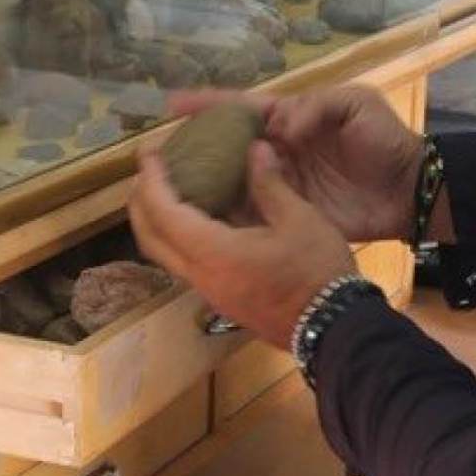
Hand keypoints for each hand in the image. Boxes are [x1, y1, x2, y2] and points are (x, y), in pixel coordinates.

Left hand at [130, 140, 357, 345]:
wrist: (334, 328)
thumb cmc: (317, 271)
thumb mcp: (300, 219)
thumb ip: (270, 183)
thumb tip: (256, 147)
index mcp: (214, 252)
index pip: (164, 212)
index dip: (152, 180)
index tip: (149, 153)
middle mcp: (201, 275)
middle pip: (150, 238)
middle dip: (141, 202)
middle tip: (150, 171)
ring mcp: (210, 292)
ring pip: (165, 255)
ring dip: (158, 222)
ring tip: (171, 191)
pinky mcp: (222, 300)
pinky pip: (185, 264)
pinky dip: (178, 237)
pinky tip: (202, 219)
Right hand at [167, 87, 424, 243]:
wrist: (409, 191)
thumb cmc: (385, 141)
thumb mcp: (357, 105)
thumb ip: (316, 107)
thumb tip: (280, 126)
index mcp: (290, 118)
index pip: (241, 108)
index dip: (207, 104)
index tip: (171, 105)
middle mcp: (277, 150)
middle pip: (225, 148)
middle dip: (192, 149)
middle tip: (157, 157)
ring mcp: (281, 185)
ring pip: (231, 182)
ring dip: (202, 185)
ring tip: (165, 190)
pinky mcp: (289, 215)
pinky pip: (251, 215)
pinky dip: (226, 218)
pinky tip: (198, 223)